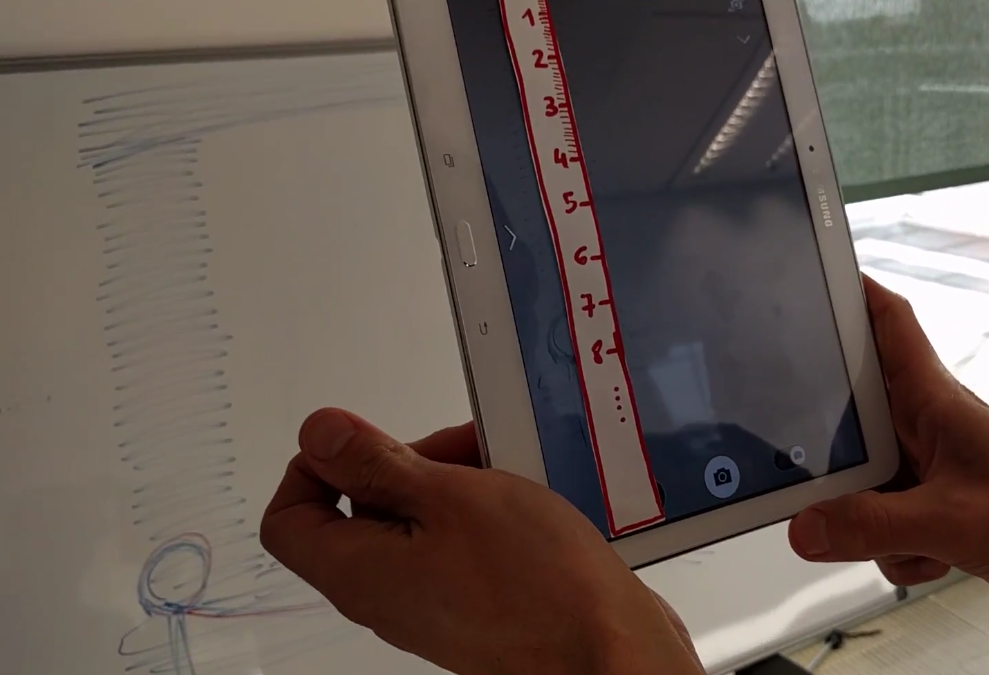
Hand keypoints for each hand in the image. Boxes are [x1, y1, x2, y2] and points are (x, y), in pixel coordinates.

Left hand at [261, 409, 700, 674]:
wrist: (607, 649)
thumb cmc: (536, 582)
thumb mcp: (451, 496)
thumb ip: (377, 463)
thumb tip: (317, 433)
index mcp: (359, 571)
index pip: (288, 518)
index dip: (315, 467)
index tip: (363, 441)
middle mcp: (385, 594)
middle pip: (362, 511)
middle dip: (408, 463)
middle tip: (460, 449)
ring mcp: (430, 603)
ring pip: (420, 523)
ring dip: (455, 483)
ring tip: (509, 470)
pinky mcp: (473, 604)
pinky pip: (459, 546)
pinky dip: (484, 512)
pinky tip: (528, 498)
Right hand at [787, 275, 988, 623]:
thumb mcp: (950, 522)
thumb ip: (871, 524)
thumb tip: (806, 526)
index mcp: (934, 399)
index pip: (887, 322)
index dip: (850, 292)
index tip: (809, 278)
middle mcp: (926, 427)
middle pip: (850, 411)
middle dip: (828, 448)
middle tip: (813, 472)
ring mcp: (928, 470)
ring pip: (860, 481)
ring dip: (867, 520)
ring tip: (906, 536)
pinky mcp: (934, 510)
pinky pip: (882, 524)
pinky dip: (897, 550)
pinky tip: (933, 558)